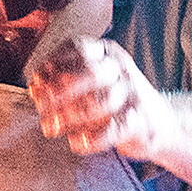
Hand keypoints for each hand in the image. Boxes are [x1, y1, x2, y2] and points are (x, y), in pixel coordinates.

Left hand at [27, 37, 171, 160]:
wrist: (159, 125)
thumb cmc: (111, 102)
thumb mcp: (87, 85)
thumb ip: (60, 83)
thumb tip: (33, 88)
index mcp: (106, 54)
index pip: (78, 48)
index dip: (52, 64)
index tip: (35, 82)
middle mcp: (120, 70)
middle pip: (90, 71)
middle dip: (60, 88)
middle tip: (40, 105)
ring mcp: (133, 95)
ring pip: (101, 100)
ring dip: (70, 115)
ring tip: (51, 127)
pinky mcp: (142, 122)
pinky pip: (116, 128)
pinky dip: (93, 138)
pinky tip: (77, 142)